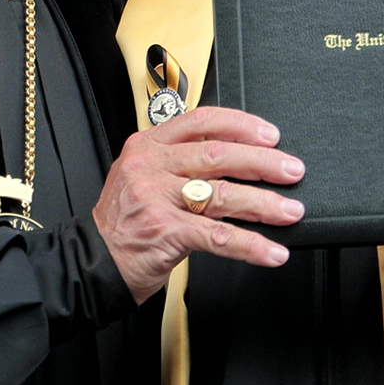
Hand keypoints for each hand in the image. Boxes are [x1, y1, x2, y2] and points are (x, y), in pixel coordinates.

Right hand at [92, 106, 305, 301]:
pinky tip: (271, 251)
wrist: (92, 263)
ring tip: (290, 210)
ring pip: (223, 194)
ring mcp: (157, 197)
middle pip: (219, 155)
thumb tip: (236, 158)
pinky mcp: (165, 231)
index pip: (202, 121)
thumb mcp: (142, 176)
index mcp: (148, 144)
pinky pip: (218, 236)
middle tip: (292, 170)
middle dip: (263, 163)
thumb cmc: (122, 222)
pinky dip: (250, 245)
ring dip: (264, 204)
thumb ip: (178, 161)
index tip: (270, 134)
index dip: (241, 125)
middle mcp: (151, 166)